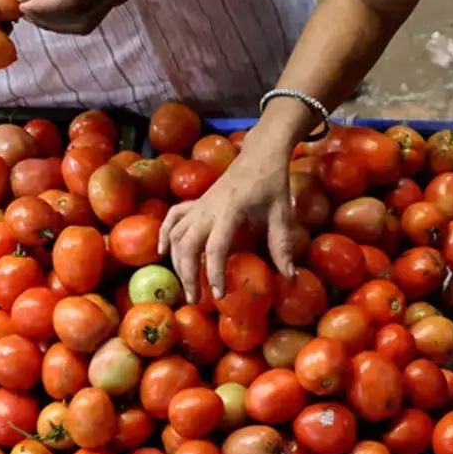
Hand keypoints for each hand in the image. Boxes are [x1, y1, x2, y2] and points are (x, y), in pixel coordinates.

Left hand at [20, 0, 144, 34]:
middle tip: (25, 10)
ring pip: (86, 24)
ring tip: (37, 10)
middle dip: (49, 21)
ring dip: (59, 23)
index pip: (69, 4)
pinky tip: (55, 6)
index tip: (22, 5)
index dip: (44, 10)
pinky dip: (71, 17)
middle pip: (79, 21)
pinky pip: (93, 16)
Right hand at [162, 143, 303, 301]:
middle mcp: (208, 208)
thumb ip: (282, 245)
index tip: (218, 294)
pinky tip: (162, 252)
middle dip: (187, 274)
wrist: (260, 154)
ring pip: (176, 234)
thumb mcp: (281, 214)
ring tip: (187, 285)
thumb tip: (290, 277)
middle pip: (187, 244)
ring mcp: (199, 204)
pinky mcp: (195, 202)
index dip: (215, 273)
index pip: (216, 247)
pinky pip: (173, 218)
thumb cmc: (272, 184)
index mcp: (230, 210)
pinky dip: (164, 234)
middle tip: (195, 299)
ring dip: (177, 261)